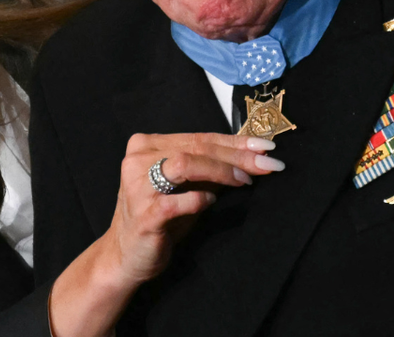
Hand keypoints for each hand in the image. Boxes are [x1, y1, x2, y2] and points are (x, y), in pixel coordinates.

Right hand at [101, 132, 282, 283]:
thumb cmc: (159, 217)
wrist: (126, 255)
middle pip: (196, 148)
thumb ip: (209, 169)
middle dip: (237, 155)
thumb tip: (249, 156)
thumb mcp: (185, 187)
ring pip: (186, 163)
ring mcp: (139, 186)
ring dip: (221, 170)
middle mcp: (138, 160)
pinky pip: (180, 201)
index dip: (234, 141)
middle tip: (267, 162)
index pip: (198, 138)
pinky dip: (201, 199)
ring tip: (246, 180)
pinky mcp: (145, 214)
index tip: (264, 146)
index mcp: (147, 146)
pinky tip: (211, 201)